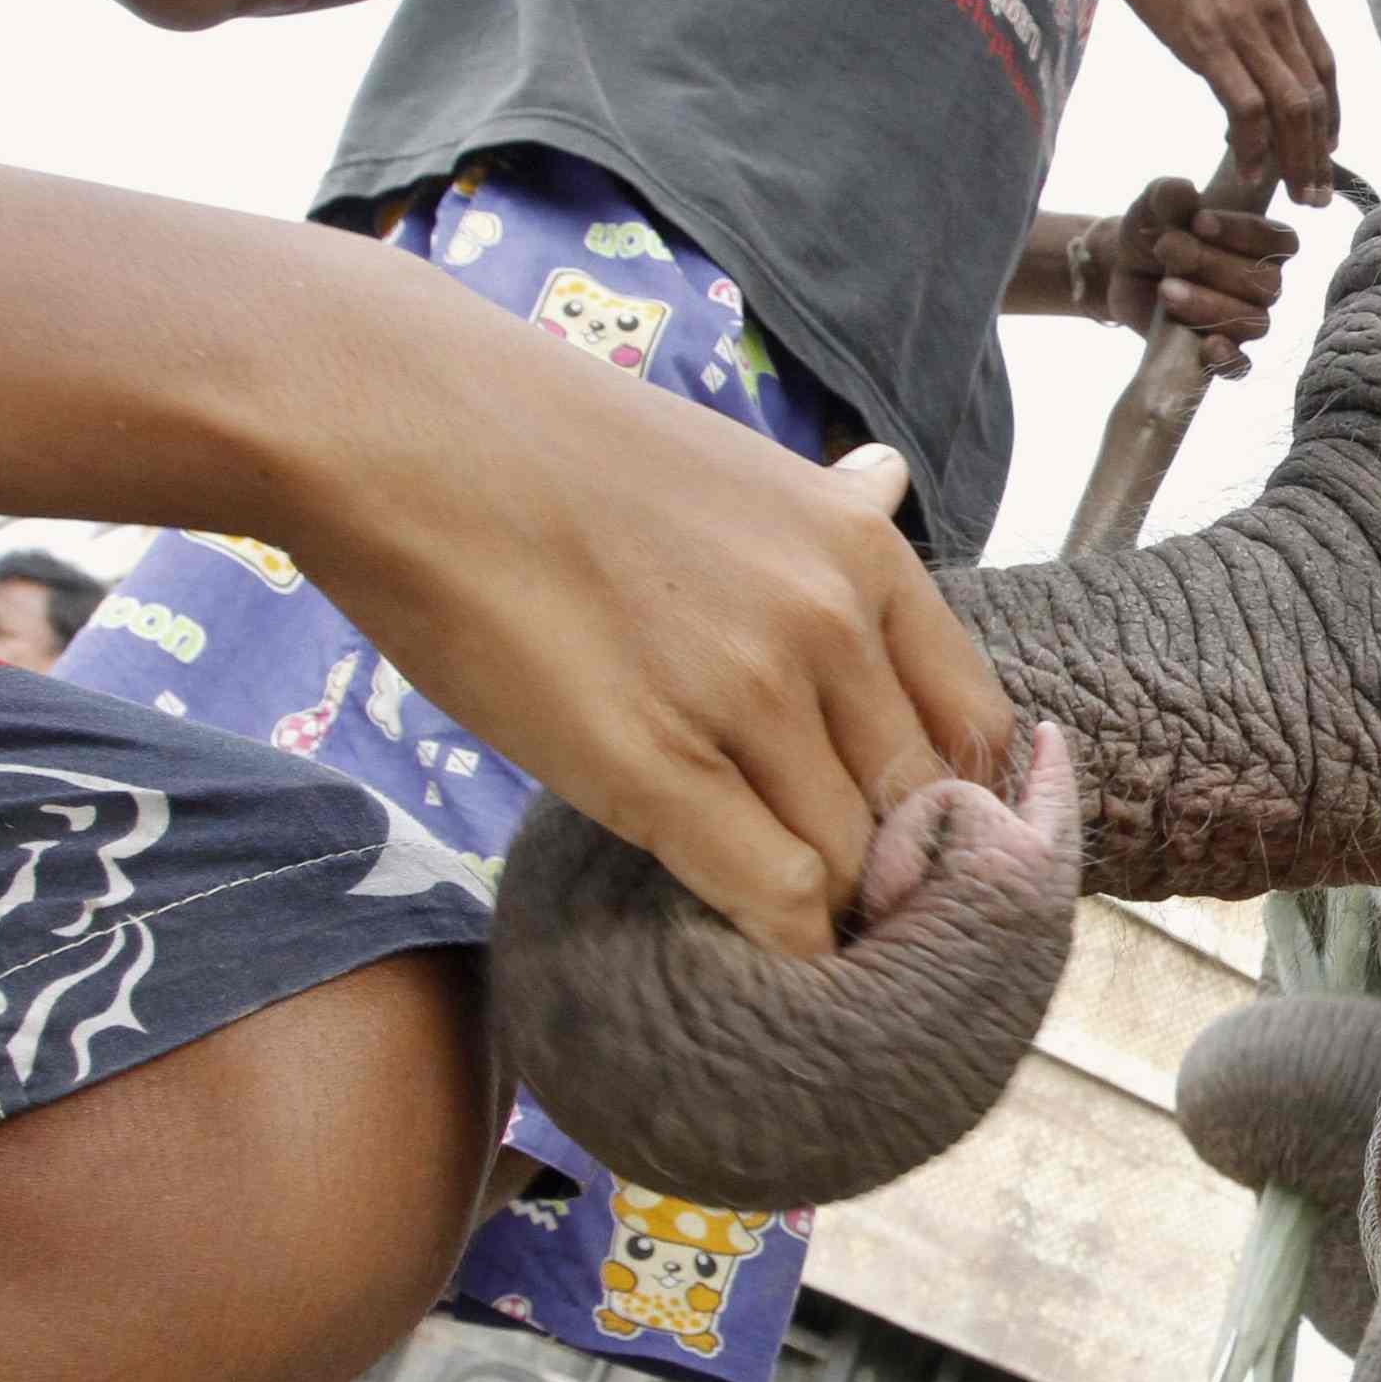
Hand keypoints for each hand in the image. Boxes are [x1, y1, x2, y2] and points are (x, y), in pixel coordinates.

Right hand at [285, 336, 1015, 958]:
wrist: (404, 432)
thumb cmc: (554, 453)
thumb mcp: (736, 463)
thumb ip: (826, 509)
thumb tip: (889, 476)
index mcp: (865, 550)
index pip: (976, 725)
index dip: (958, 805)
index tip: (917, 844)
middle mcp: (831, 623)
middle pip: (917, 807)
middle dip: (891, 872)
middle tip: (848, 909)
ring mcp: (747, 695)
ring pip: (847, 860)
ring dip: (825, 910)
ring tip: (787, 928)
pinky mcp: (652, 765)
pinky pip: (770, 891)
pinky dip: (778, 940)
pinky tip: (754, 949)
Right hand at [1087, 0, 1337, 205]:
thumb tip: (1232, 7)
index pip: (1325, 62)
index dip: (1332, 111)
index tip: (1328, 145)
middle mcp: (1277, 6)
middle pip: (1317, 94)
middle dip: (1322, 150)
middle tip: (1320, 193)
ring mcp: (1245, 23)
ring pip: (1293, 108)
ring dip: (1299, 159)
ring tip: (1298, 196)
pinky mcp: (1206, 38)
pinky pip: (1246, 106)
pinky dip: (1252, 145)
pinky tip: (1246, 169)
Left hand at [1093, 176, 1297, 375]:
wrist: (1120, 268)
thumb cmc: (1153, 230)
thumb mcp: (1154, 205)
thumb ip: (1168, 194)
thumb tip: (1185, 191)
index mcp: (1261, 243)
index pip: (1283, 241)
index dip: (1246, 233)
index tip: (1199, 221)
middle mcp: (1262, 284)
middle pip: (1267, 283)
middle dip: (1214, 265)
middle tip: (1167, 249)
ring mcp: (1243, 321)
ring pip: (1253, 322)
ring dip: (1210, 305)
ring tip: (1165, 289)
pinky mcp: (1217, 354)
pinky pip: (1240, 367)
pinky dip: (1228, 360)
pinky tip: (1207, 346)